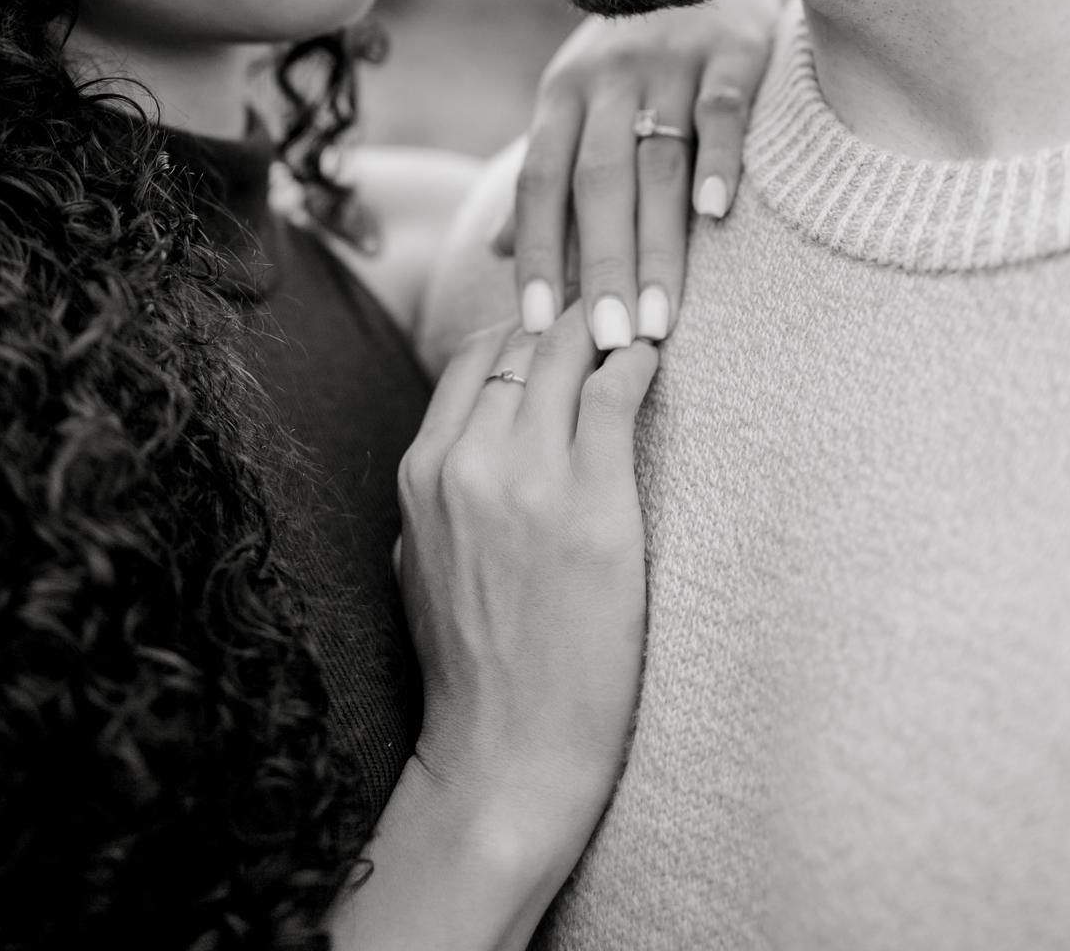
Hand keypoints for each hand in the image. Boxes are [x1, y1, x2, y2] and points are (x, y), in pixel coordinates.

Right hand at [396, 309, 658, 873]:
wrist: (507, 752)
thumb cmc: (469, 665)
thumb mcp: (419, 556)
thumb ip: (436, 485)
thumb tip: (464, 434)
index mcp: (421, 472)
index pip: (472, 358)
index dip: (519, 334)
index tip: (555, 334)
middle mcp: (467, 463)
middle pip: (521, 344)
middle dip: (565, 324)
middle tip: (605, 318)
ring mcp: (530, 481)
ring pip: (565, 354)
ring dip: (601, 331)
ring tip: (632, 326)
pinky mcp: (595, 506)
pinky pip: (615, 394)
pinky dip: (635, 361)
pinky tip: (650, 356)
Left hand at [496, 0, 788, 348]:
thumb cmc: (639, 55)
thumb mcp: (579, 101)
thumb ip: (548, 176)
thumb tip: (495, 252)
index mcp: (564, 94)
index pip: (540, 181)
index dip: (535, 251)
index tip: (535, 324)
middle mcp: (609, 77)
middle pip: (597, 181)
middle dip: (601, 264)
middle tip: (612, 339)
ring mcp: (670, 61)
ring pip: (657, 160)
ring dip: (659, 242)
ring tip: (663, 317)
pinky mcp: (732, 49)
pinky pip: (722, 108)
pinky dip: (719, 157)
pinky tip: (718, 213)